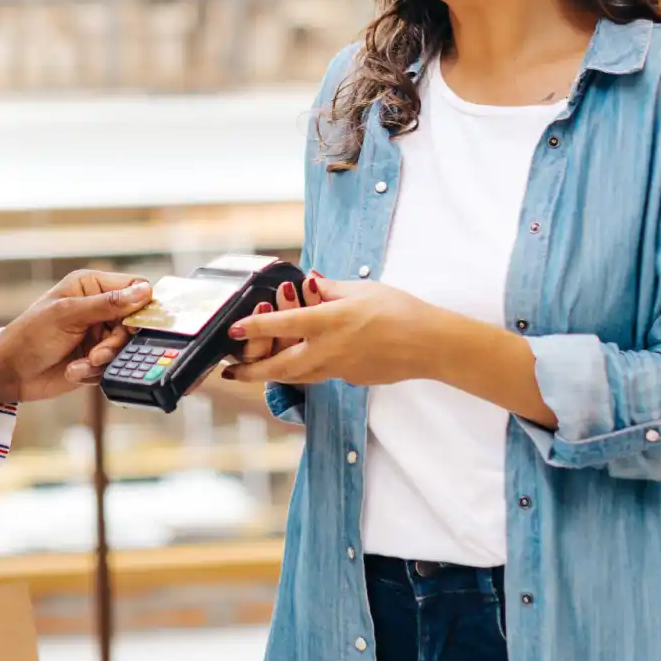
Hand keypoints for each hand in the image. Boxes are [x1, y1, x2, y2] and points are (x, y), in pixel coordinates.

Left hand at [0, 269, 153, 404]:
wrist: (10, 373)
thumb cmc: (30, 335)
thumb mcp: (67, 315)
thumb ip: (106, 304)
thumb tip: (144, 291)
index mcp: (91, 286)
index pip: (133, 287)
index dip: (140, 306)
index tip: (132, 325)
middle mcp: (98, 308)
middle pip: (134, 322)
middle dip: (117, 341)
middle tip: (97, 353)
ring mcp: (98, 334)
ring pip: (126, 347)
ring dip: (104, 359)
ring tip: (84, 363)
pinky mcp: (96, 358)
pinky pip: (113, 365)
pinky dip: (95, 371)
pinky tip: (74, 370)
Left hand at [220, 271, 432, 386]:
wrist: (429, 344)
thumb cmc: (399, 310)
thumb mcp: (361, 289)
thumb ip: (330, 288)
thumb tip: (309, 281)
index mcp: (329, 322)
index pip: (282, 325)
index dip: (255, 328)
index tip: (234, 330)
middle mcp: (328, 350)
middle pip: (280, 366)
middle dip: (251, 372)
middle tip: (231, 373)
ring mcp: (339, 369)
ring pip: (298, 376)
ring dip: (274, 375)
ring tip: (255, 373)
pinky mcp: (351, 379)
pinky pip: (321, 375)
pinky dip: (305, 371)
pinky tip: (302, 363)